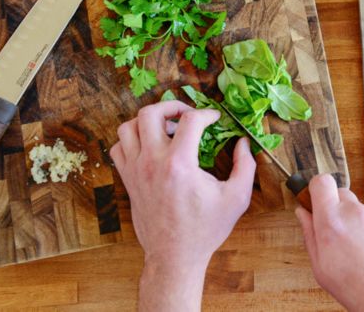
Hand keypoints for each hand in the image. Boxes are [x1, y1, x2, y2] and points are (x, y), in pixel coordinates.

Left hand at [110, 101, 255, 311]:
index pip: (190, 120)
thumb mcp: (237, 198)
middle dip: (172, 106)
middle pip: (151, 113)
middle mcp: (152, 163)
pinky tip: (150, 145)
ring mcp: (136, 171)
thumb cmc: (205, 229)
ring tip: (166, 127)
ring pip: (128, 127)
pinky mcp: (128, 180)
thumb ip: (245, 166)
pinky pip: (118, 147)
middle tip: (187, 114)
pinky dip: (131, 139)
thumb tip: (244, 143)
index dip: (207, 114)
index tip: (216, 120)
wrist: (174, 256)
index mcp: (180, 164)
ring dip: (148, 120)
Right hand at [295, 175, 363, 311]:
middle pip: (340, 194)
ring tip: (362, 252)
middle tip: (338, 234)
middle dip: (336, 210)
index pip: (321, 182)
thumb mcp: (323, 270)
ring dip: (357, 223)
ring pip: (360, 209)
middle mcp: (356, 212)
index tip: (315, 200)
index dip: (316, 189)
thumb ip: (310, 236)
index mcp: (333, 223)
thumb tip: (303, 215)